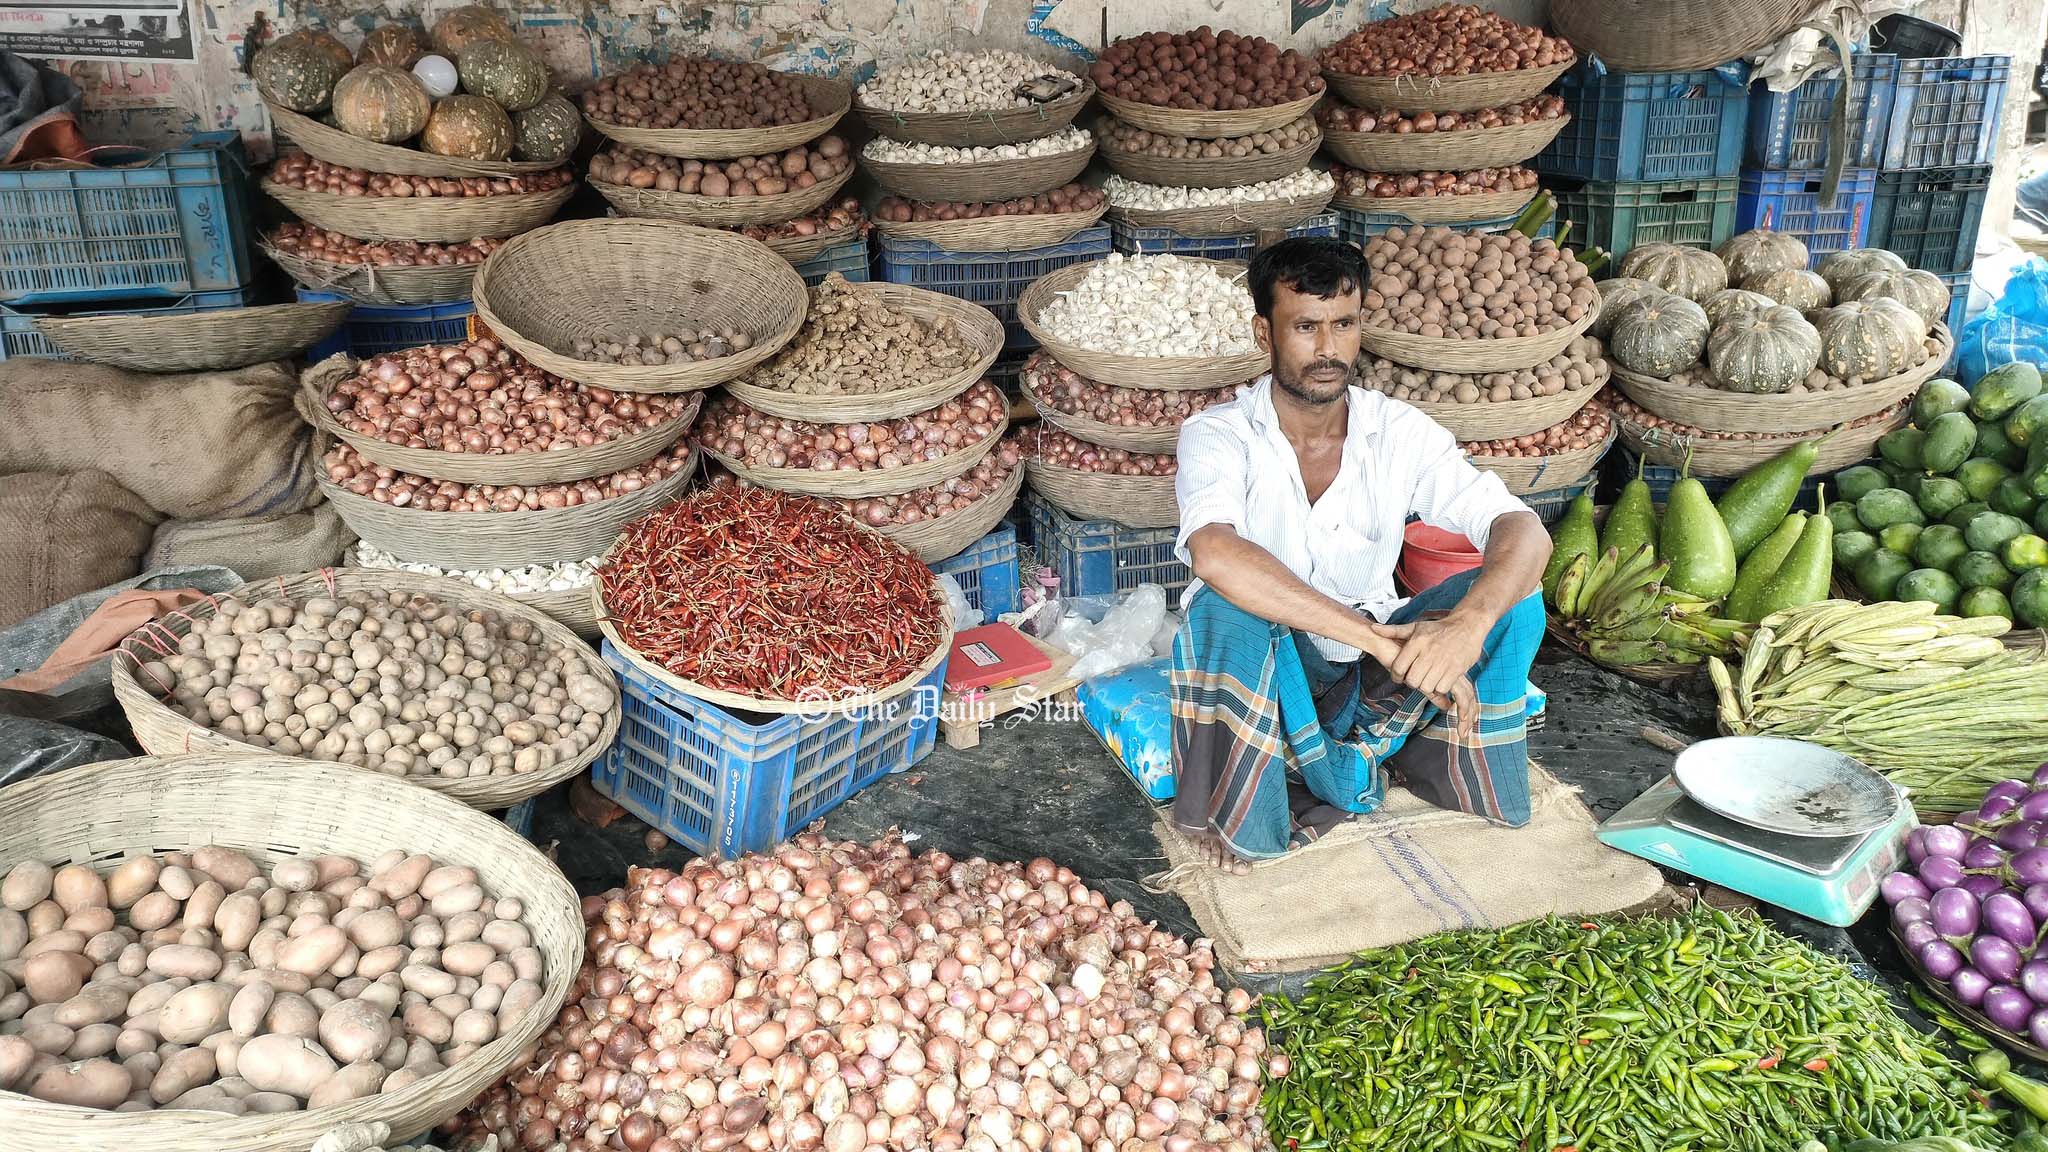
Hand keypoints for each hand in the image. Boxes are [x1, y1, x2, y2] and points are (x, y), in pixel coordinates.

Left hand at [1370, 615, 1486, 733]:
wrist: (1467, 626)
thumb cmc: (1438, 629)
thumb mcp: (1415, 627)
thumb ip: (1393, 631)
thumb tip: (1373, 628)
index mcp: (1417, 642)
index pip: (1399, 667)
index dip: (1396, 675)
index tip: (1399, 676)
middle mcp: (1429, 652)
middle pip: (1412, 680)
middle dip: (1412, 682)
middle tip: (1415, 678)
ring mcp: (1443, 662)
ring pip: (1426, 686)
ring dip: (1426, 686)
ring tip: (1427, 679)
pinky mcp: (1456, 670)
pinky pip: (1442, 688)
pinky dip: (1439, 688)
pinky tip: (1439, 680)